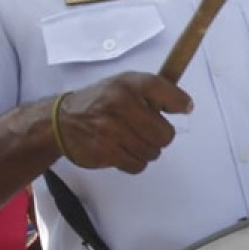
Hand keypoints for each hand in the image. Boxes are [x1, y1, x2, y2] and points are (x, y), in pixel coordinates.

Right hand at [56, 74, 195, 172]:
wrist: (61, 121)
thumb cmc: (99, 102)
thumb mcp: (124, 84)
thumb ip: (154, 90)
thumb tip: (187, 106)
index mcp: (128, 85)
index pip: (165, 91)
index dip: (179, 102)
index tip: (184, 108)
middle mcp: (120, 104)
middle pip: (165, 134)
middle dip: (160, 136)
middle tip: (147, 131)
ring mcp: (112, 130)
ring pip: (152, 152)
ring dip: (146, 150)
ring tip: (130, 139)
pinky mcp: (106, 152)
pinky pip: (137, 165)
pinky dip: (134, 161)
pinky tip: (121, 150)